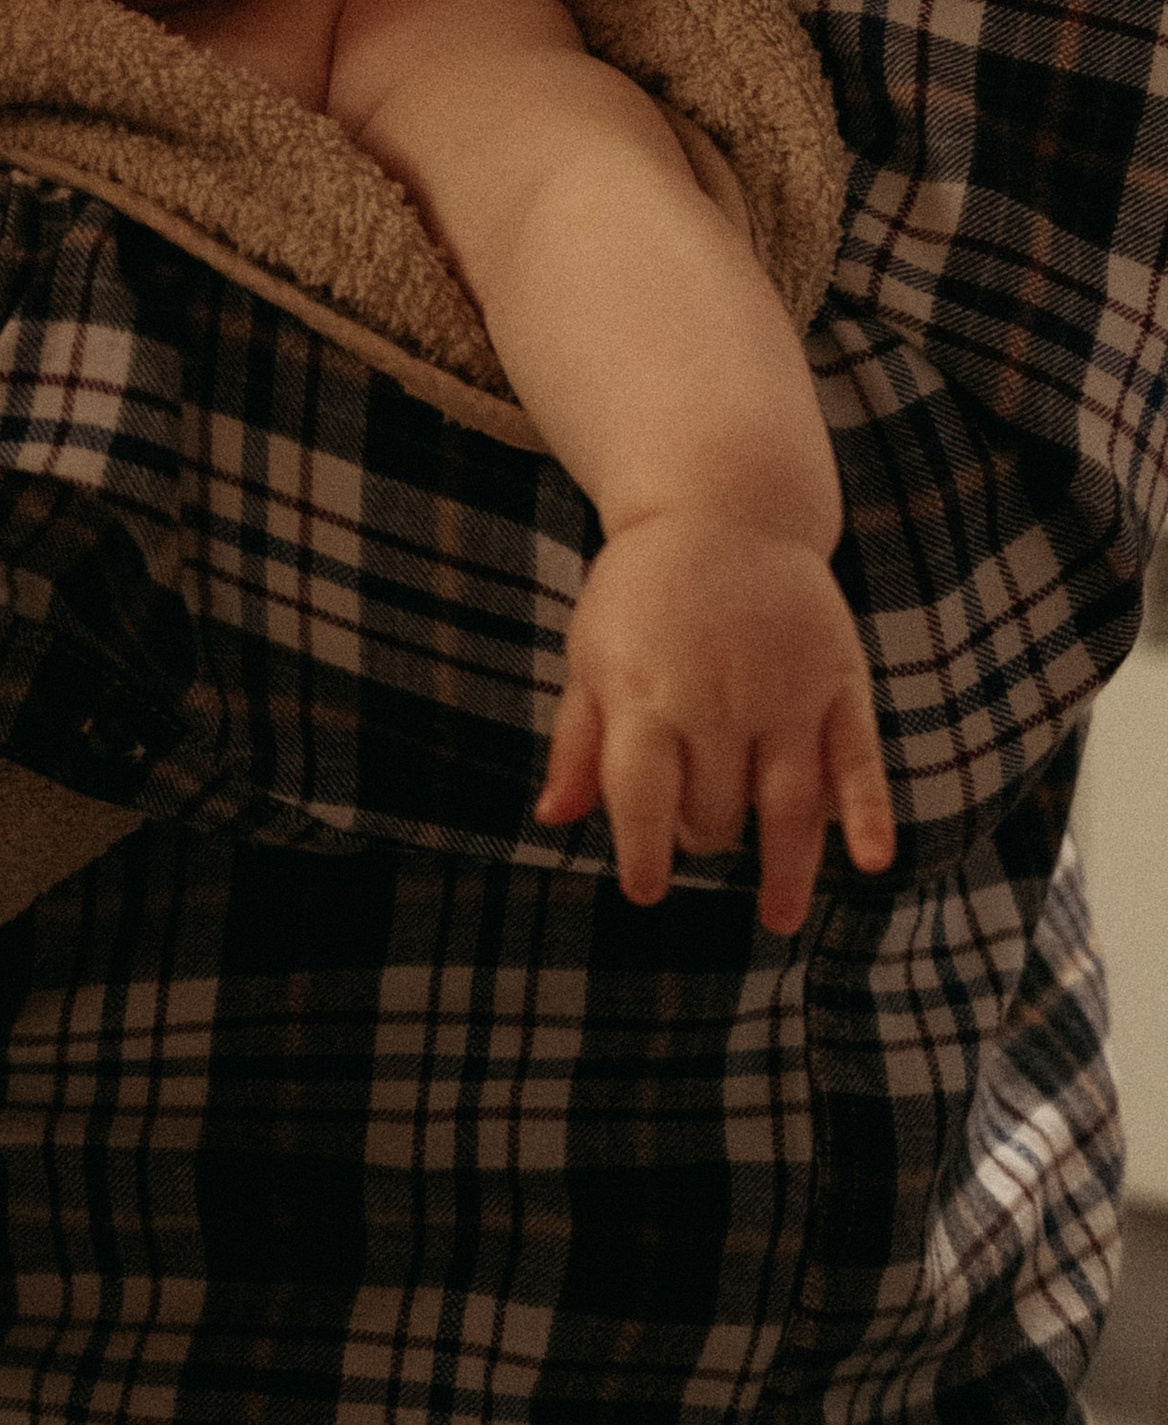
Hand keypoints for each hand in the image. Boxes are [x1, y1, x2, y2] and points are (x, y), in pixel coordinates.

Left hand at [533, 509, 895, 932]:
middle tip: (701, 830)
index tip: (645, 890)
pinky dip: (868, 813)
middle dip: (704, 834)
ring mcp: (784, 693)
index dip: (642, 854)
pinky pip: (858, 761)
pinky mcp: (839, 682)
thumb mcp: (592, 652)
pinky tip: (870, 860)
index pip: (642, 799)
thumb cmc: (644, 591)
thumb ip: (579, 740)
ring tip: (778, 918)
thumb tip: (554, 819)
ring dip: (785, 872)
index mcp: (645, 695)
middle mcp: (716, 701)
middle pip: (715, 811)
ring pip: (788, 807)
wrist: (723, 506)